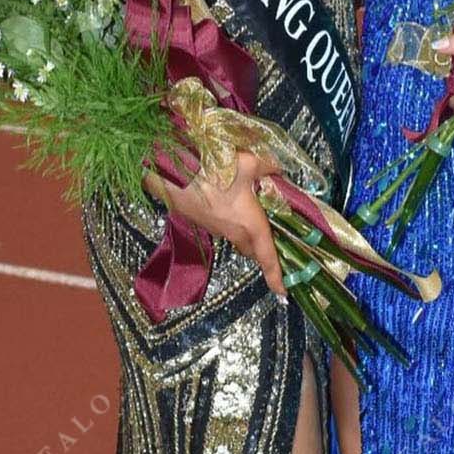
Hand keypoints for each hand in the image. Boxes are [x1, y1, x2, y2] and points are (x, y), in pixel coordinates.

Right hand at [144, 149, 285, 295]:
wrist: (170, 172)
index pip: (268, 258)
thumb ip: (268, 167)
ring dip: (246, 233)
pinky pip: (222, 228)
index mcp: (251, 225)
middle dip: (264, 250)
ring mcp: (215, 229)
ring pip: (237, 239)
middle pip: (253, 250)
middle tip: (275, 239)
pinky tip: (229, 199)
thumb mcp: (248, 163)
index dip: (277, 276)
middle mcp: (233, 232)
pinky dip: (230, 221)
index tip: (283, 291)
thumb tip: (278, 168)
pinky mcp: (200, 221)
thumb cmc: (212, 170)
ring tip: (253, 213)